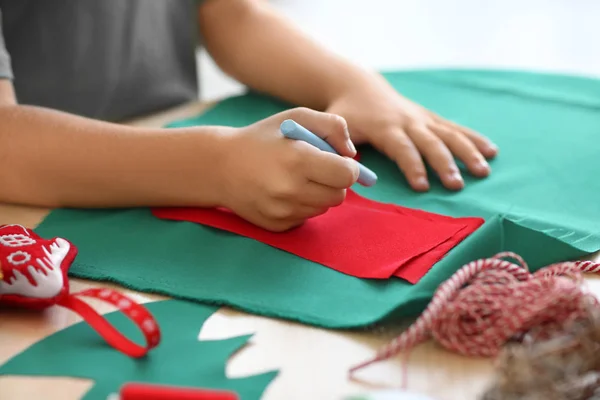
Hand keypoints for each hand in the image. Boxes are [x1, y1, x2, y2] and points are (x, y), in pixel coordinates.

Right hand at [217, 107, 358, 231]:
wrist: (220, 166)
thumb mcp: (296, 117)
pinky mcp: (276, 226)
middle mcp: (290, 190)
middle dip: (334, 182)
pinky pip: (305, 218)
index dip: (349, 167)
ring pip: (323, 208)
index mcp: (298, 160)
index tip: (338, 161)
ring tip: (296, 178)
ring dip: (318, 194)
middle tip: (318, 169)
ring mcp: (282, 211)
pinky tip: (284, 192)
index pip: (347, 175)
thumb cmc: (263, 138)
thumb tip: (351, 154)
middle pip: (339, 196)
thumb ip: (332, 126)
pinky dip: (302, 206)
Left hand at [326, 74, 497, 190]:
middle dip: (445, 164)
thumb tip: (348, 161)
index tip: (422, 187)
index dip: (413, 167)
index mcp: (385, 127)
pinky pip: (456, 128)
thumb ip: (339, 142)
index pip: (402, 149)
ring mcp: (423, 118)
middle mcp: (408, 121)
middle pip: (431, 143)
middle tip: (457, 185)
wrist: (360, 87)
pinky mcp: (431, 118)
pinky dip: (474, 139)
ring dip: (468, 152)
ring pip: (450, 134)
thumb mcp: (335, 124)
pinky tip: (492, 151)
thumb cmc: (346, 113)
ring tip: (483, 171)